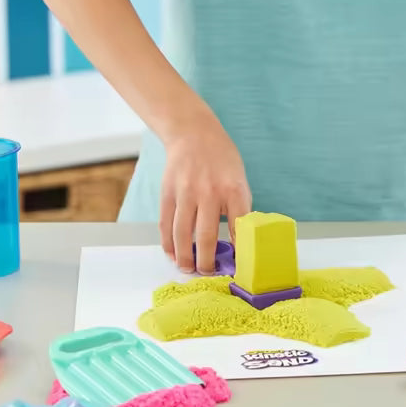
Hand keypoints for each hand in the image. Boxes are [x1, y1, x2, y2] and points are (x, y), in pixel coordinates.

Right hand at [159, 109, 250, 274]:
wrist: (193, 133)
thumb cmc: (221, 158)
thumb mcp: (239, 179)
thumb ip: (238, 207)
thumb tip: (237, 240)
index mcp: (234, 190)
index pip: (238, 229)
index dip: (238, 252)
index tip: (237, 267)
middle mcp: (209, 192)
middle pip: (206, 237)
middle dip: (207, 262)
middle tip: (208, 273)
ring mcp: (186, 193)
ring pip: (182, 235)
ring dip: (185, 258)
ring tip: (189, 269)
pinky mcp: (168, 193)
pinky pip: (166, 224)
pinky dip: (168, 243)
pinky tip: (173, 254)